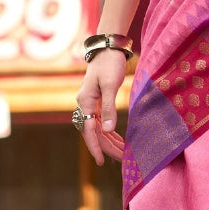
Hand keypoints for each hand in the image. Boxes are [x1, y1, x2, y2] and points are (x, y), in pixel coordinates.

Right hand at [75, 48, 128, 164]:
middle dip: (107, 147)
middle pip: (94, 132)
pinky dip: (111, 132)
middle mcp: (84, 105)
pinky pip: (102, 122)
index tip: (101, 161)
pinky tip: (119, 140)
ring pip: (99, 128)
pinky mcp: (97, 101)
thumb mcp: (110, 85)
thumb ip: (108, 107)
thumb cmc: (109, 63)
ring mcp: (90, 104)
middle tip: (122, 160)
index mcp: (85, 102)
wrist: (108, 47)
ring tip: (123, 154)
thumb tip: (109, 130)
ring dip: (110, 141)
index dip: (95, 147)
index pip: (89, 130)